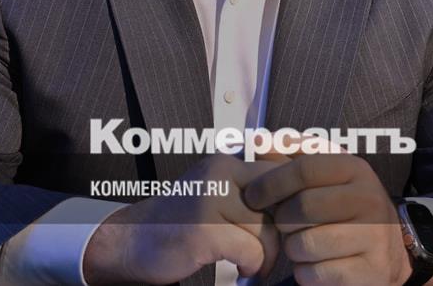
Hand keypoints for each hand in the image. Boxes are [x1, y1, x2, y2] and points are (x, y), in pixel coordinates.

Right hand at [82, 154, 281, 284]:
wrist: (131, 242)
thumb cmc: (180, 224)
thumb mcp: (219, 195)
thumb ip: (253, 194)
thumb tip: (301, 207)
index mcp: (227, 163)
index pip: (283, 176)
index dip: (292, 206)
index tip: (288, 228)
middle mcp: (219, 173)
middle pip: (279, 203)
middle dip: (281, 234)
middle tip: (270, 252)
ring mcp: (209, 199)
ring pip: (267, 231)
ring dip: (265, 256)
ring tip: (251, 263)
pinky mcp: (202, 229)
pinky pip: (250, 251)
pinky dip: (250, 266)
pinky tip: (239, 269)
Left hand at [243, 153, 413, 285]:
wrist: (388, 255)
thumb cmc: (345, 210)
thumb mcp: (327, 177)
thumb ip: (293, 158)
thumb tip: (260, 139)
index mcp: (356, 170)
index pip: (305, 169)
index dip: (271, 182)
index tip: (252, 196)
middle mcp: (369, 199)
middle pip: (302, 208)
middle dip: (282, 220)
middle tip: (285, 225)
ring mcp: (374, 237)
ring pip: (305, 244)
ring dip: (293, 249)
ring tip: (303, 244)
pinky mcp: (369, 271)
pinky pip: (315, 274)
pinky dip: (305, 273)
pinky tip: (315, 265)